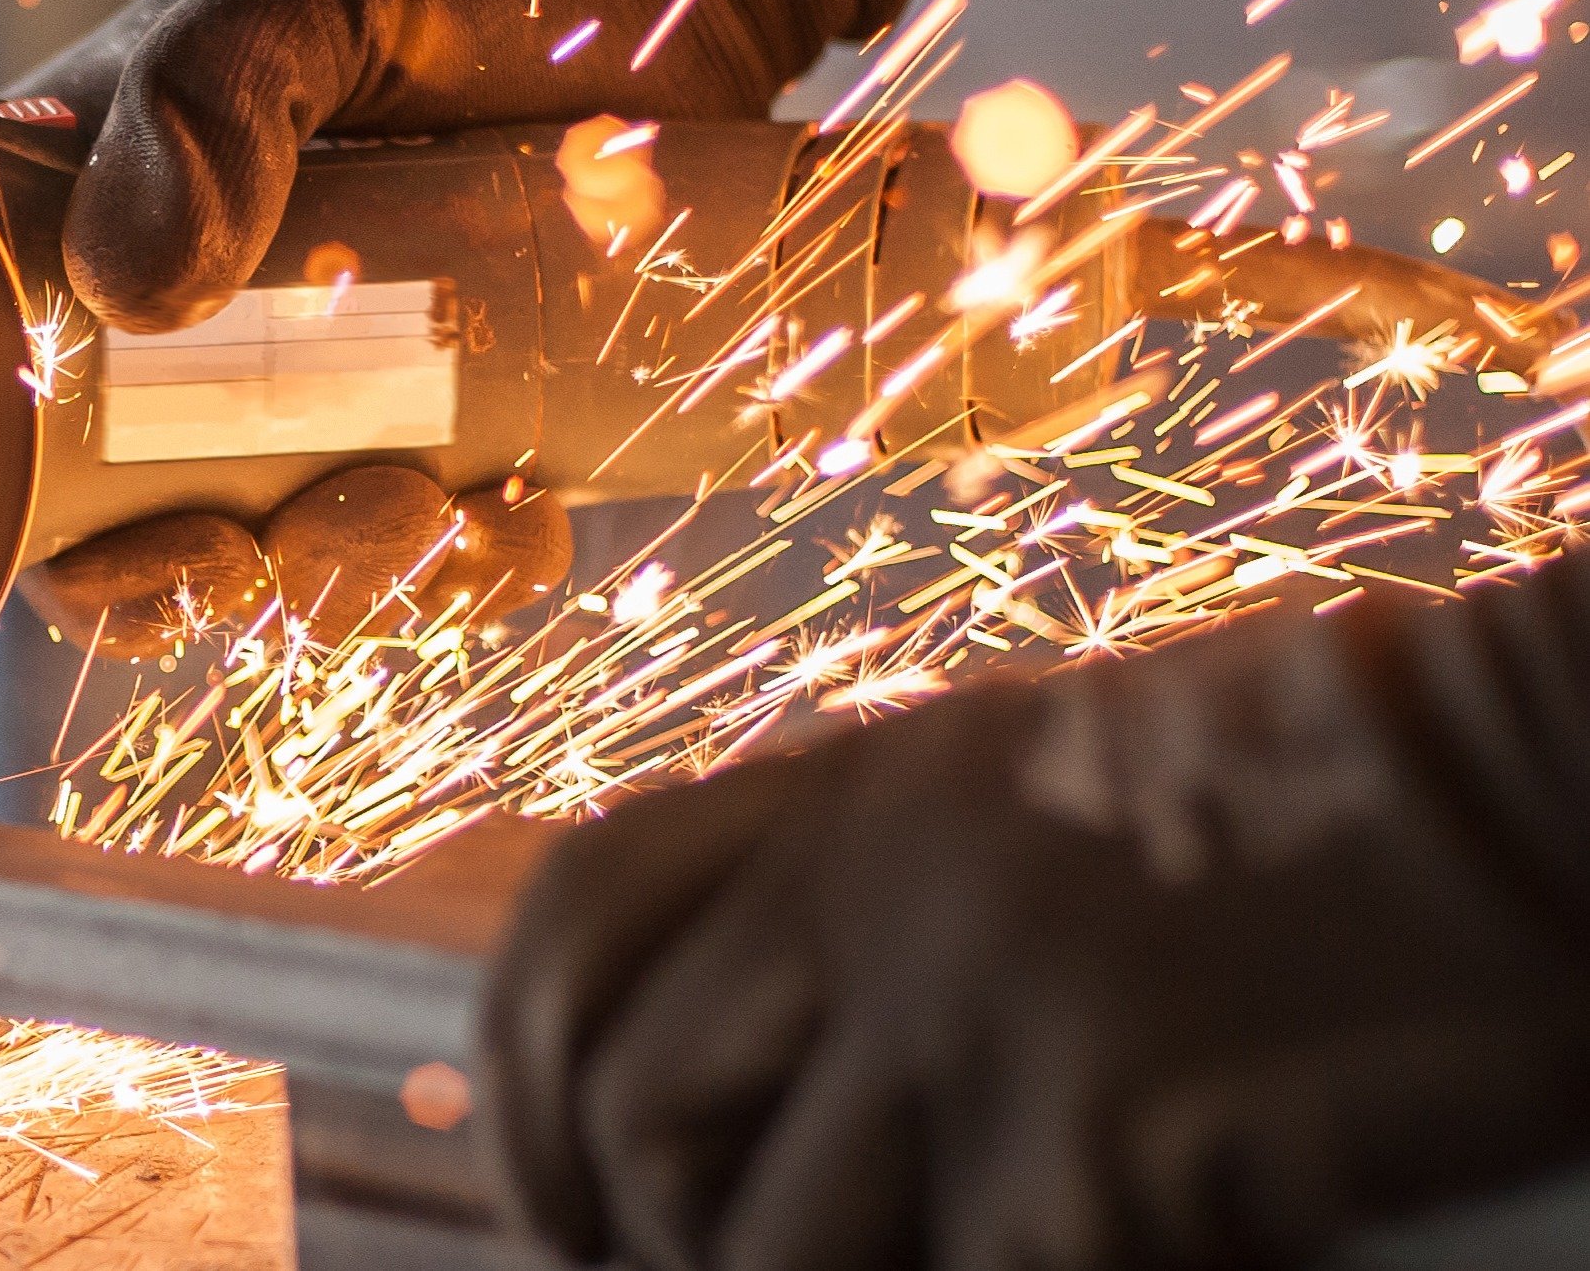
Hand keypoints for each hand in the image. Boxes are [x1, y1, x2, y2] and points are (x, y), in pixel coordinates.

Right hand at [11, 0, 913, 649]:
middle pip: (141, 542)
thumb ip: (201, 94)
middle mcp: (191, 340)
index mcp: (93, 236)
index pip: (15, 429)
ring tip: (439, 513)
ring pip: (299, 568)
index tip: (177, 541)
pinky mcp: (459, 436)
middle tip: (283, 550)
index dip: (74, 543)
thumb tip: (129, 288)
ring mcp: (328, 399)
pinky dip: (480, 568)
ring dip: (356, 584)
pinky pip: (449, 559)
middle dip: (214, 585)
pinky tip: (523, 511)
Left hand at [482, 565, 1589, 1269]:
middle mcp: (883, 888)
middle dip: (663, 1237)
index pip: (581, 917)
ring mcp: (984, 1014)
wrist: (1550, 789)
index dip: (525, 1080)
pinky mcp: (1106, 1150)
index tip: (557, 1202)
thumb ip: (886, 898)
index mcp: (863, 789)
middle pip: (641, 1116)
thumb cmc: (1331, 817)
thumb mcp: (1050, 791)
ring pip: (765, 1252)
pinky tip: (1130, 1261)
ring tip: (959, 1257)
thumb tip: (774, 1082)